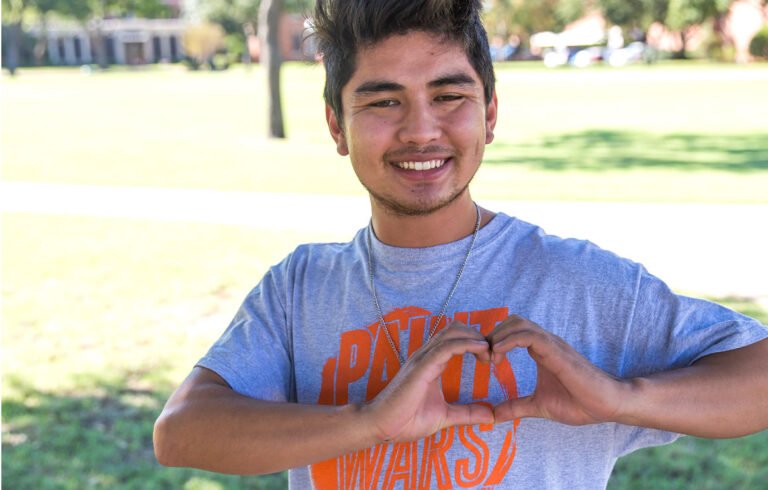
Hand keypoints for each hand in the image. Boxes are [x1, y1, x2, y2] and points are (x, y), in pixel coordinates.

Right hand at [362, 321, 494, 442]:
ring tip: (490, 353)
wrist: (381, 426)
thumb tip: (491, 416)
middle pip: (456, 328)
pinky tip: (482, 350)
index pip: (456, 338)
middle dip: (478, 335)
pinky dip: (467, 344)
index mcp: (432, 362)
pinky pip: (447, 347)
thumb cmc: (406, 420)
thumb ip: (466, 414)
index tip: (491, 359)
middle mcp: (427, 355)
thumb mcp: (444, 417)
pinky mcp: (422, 367)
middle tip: (492, 356)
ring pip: (452, 332)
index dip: (476, 342)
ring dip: (475, 337)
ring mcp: (423, 359)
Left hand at [489, 315, 629, 425]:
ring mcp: (552, 345)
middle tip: (484, 358)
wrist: (609, 404)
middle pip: (512, 321)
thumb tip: (493, 416)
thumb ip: (517, 407)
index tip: (484, 361)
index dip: (494, 341)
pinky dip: (509, 341)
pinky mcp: (557, 352)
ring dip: (498, 336)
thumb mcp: (539, 406)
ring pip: (519, 324)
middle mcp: (545, 343)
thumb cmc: (580, 403)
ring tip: (490, 359)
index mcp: (541, 350)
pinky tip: (498, 356)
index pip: (511, 331)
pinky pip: (530, 336)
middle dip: (492, 335)